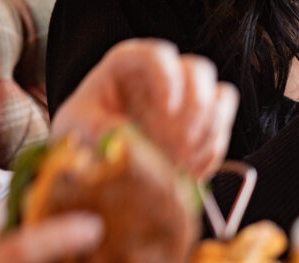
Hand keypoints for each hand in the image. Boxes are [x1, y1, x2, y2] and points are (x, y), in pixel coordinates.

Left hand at [51, 39, 238, 179]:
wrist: (98, 156)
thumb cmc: (82, 130)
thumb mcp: (75, 127)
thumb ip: (97, 128)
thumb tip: (125, 139)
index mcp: (130, 64)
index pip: (158, 56)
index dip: (167, 79)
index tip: (166, 111)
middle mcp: (165, 75)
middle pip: (199, 71)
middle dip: (196, 109)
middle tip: (180, 145)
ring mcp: (189, 98)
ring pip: (221, 98)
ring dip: (208, 132)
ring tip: (183, 163)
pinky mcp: (204, 124)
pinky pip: (222, 130)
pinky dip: (211, 152)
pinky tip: (189, 171)